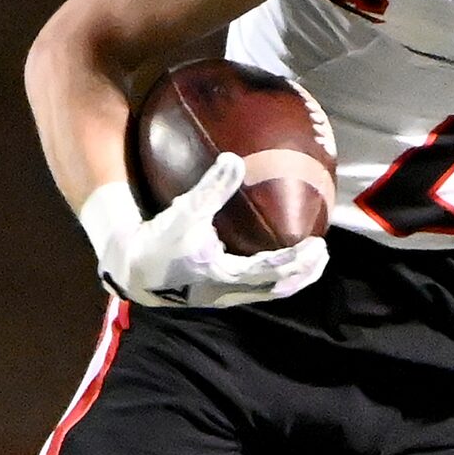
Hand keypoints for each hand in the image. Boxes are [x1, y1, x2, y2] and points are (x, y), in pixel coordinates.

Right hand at [83, 155, 328, 308]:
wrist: (131, 270)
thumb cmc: (157, 242)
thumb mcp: (183, 213)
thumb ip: (210, 188)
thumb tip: (234, 159)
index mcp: (225, 275)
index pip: (272, 270)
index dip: (297, 260)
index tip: (318, 245)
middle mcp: (229, 290)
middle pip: (278, 287)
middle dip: (303, 272)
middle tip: (322, 252)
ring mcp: (224, 295)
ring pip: (267, 291)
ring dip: (292, 277)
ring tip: (309, 260)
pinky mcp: (217, 292)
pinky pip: (254, 288)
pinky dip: (272, 276)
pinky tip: (275, 260)